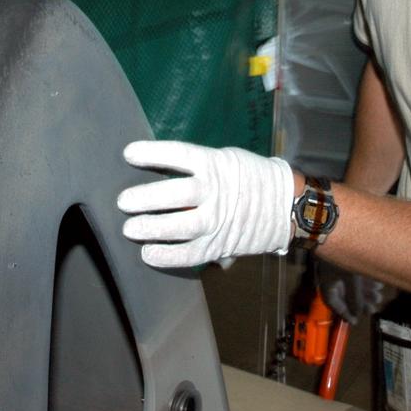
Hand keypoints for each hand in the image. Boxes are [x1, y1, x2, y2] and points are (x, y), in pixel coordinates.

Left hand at [117, 140, 294, 268]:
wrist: (287, 206)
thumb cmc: (250, 177)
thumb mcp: (227, 160)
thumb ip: (198, 166)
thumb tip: (160, 170)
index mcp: (216, 164)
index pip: (180, 155)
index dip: (153, 154)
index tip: (128, 154)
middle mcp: (216, 192)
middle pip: (176, 194)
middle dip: (146, 198)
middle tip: (123, 202)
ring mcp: (219, 220)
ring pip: (181, 226)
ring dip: (152, 228)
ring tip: (130, 228)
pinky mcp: (220, 245)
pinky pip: (191, 254)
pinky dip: (168, 256)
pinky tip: (148, 253)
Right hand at [315, 259, 384, 323]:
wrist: (334, 230)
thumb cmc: (340, 257)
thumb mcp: (350, 280)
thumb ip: (354, 298)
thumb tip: (357, 314)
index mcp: (328, 284)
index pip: (333, 304)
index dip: (345, 313)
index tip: (355, 321)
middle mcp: (331, 277)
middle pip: (345, 294)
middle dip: (360, 302)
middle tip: (374, 308)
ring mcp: (337, 267)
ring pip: (352, 283)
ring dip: (365, 291)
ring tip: (379, 295)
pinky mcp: (345, 257)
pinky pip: (355, 274)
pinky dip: (365, 280)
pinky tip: (377, 282)